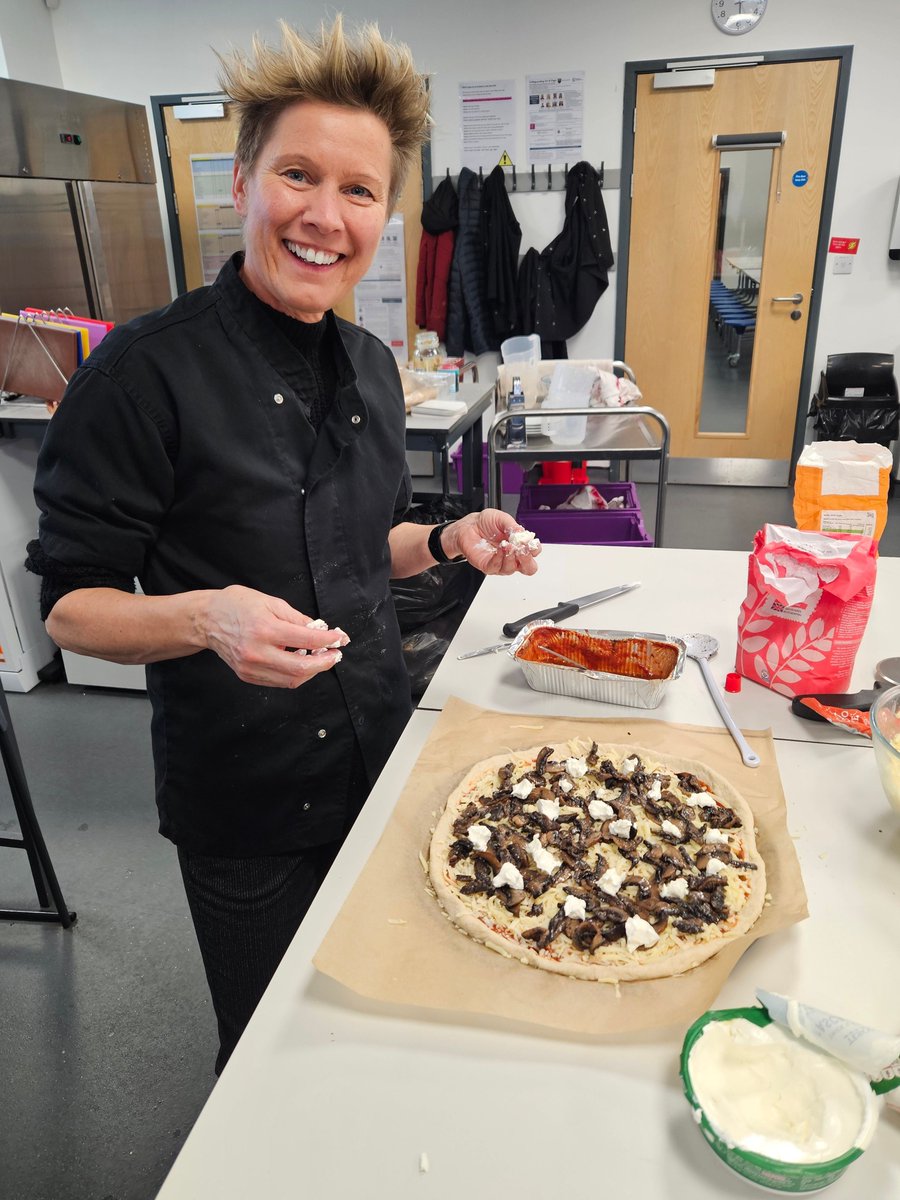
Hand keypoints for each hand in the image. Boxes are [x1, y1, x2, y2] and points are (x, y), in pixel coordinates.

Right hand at [203, 585, 349, 688]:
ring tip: (320, 658)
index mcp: (264, 629)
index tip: (340, 638)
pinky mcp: (247, 676)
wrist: (207, 620)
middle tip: (336, 655)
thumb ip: (296, 618)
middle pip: (301, 668)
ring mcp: (251, 667)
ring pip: (291, 679)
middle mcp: (257, 652)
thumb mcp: (270, 602)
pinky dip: (295, 674)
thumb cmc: (237, 605)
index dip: (328, 640)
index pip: (306, 639)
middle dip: (324, 663)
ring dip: (311, 670)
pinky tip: (301, 662)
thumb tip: (319, 630)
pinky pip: (278, 681)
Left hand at [442, 510, 541, 576]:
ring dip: (511, 557)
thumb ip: (513, 526)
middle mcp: (513, 557)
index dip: (534, 549)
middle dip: (527, 559)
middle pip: (528, 568)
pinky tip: (500, 549)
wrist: (469, 526)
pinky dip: (499, 558)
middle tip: (523, 549)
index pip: (534, 553)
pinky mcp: (489, 566)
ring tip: (507, 545)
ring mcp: (501, 563)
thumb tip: (522, 533)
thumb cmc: (486, 523)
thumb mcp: (502, 518)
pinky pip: (497, 567)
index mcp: (520, 545)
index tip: (531, 542)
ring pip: (512, 568)